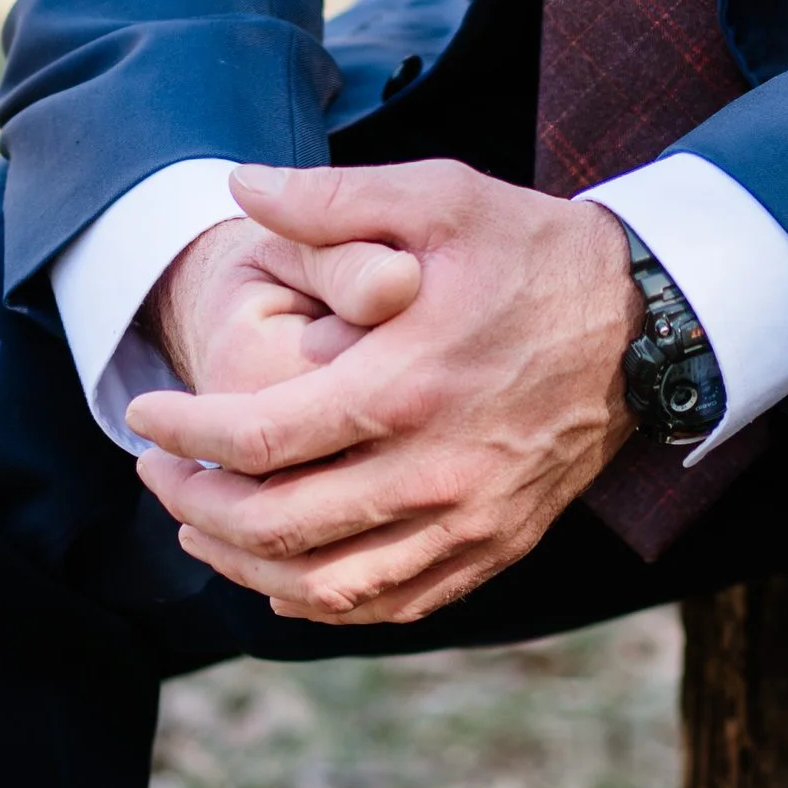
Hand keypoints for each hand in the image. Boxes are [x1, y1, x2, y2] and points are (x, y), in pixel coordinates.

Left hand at [128, 161, 643, 629]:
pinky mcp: (495, 545)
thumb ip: (331, 197)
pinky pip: (390, 602)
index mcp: (407, 383)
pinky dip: (320, 600)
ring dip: (243, 564)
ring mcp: (469, 519)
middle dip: (195, 505)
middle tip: (159, 472)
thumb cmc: (528, 248)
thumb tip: (239, 185)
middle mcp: (436, 468)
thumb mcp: (438, 196)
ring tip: (201, 525)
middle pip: (278, 527)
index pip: (262, 439)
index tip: (142, 414)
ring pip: (326, 585)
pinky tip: (280, 571)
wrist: (645, 318)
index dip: (187, 435)